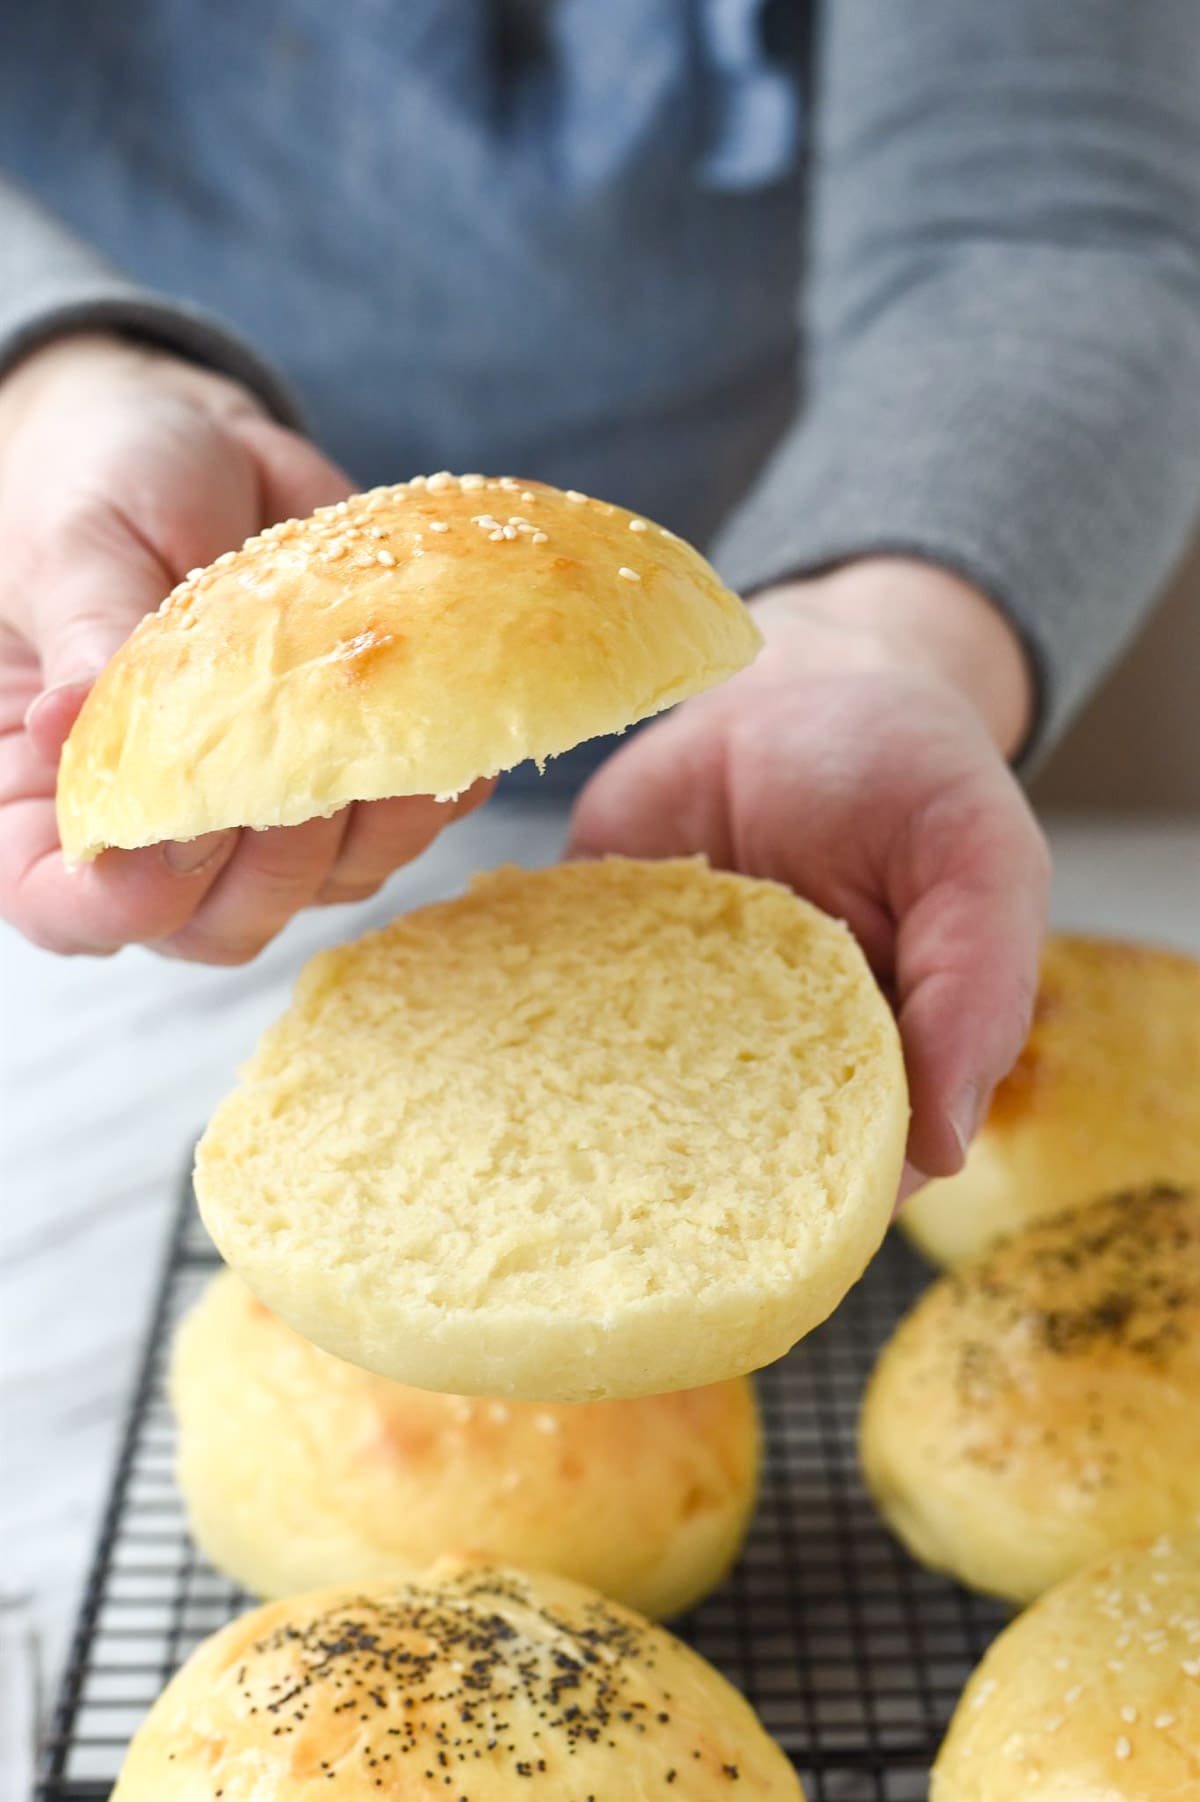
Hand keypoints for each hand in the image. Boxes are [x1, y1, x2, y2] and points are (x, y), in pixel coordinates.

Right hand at [0, 334, 486, 960]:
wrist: (194, 441)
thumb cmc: (100, 484)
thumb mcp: (76, 545)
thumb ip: (85, 637)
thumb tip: (66, 723)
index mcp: (43, 792)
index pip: (64, 907)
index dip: (119, 904)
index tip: (178, 835)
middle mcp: (152, 828)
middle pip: (211, 927)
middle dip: (271, 869)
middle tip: (306, 769)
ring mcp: (255, 813)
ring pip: (321, 892)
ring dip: (368, 833)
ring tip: (388, 741)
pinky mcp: (339, 778)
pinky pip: (397, 832)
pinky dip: (430, 794)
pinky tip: (447, 735)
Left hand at [569, 559, 1049, 1182]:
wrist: (799, 678)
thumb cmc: (910, 774)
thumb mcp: (978, 862)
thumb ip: (976, 990)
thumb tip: (942, 1151)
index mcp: (867, 1069)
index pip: (838, 1176)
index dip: (802, 1214)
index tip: (754, 1237)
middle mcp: (758, 1064)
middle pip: (715, 1163)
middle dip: (670, 1195)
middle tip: (620, 1216)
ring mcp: (664, 1014)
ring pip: (616, 1106)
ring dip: (577, 1128)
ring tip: (535, 1143)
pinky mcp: (591, 953)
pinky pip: (543, 1004)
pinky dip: (514, 1021)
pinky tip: (484, 1040)